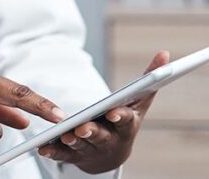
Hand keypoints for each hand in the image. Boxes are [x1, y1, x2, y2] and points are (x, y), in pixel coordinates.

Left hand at [38, 51, 169, 172]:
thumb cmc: (126, 119)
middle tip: (83, 127)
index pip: (125, 121)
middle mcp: (110, 140)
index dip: (120, 117)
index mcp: (126, 126)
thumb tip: (164, 53)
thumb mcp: (138, 101)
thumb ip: (149, 79)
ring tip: (65, 135)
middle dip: (93, 132)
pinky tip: (44, 148)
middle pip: (102, 136)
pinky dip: (54, 151)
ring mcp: (92, 149)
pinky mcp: (74, 155)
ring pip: (82, 146)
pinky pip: (63, 155)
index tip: (113, 113)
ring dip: (74, 141)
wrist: (113, 152)